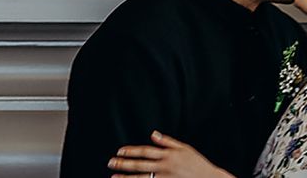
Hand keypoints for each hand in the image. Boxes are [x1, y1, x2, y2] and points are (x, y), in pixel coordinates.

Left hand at [108, 131, 232, 177]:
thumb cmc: (196, 163)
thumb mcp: (184, 148)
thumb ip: (167, 141)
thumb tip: (153, 134)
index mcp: (168, 155)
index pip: (145, 152)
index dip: (131, 151)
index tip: (119, 151)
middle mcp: (164, 167)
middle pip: (140, 165)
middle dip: (123, 164)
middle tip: (110, 163)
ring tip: (113, 177)